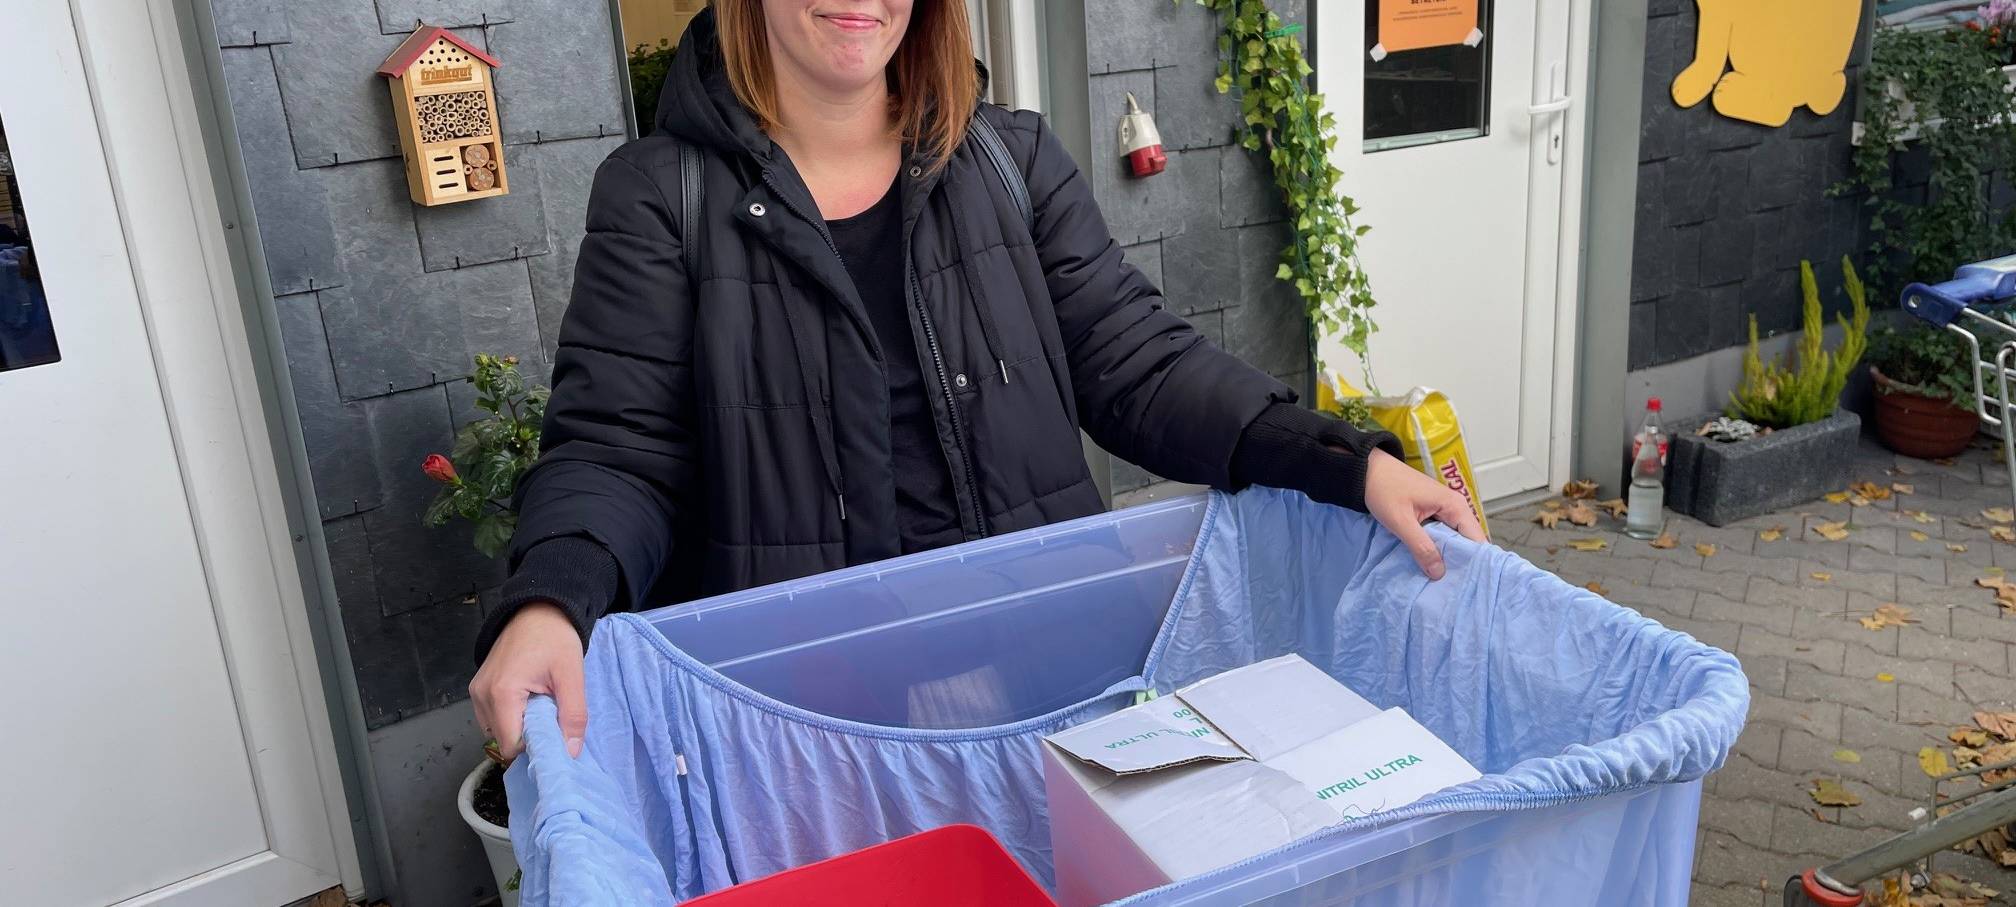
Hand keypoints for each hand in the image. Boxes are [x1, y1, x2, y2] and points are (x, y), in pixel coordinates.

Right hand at [470, 603, 586, 762]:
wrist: (538, 609)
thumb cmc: (555, 638)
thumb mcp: (572, 676)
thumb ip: (573, 716)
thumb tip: (571, 753)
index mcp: (502, 693)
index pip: (511, 745)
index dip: (534, 749)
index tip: (555, 741)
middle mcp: (481, 695)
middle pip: (503, 740)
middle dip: (528, 739)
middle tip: (552, 721)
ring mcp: (476, 691)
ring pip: (496, 730)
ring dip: (519, 728)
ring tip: (541, 707)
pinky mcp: (477, 687)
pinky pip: (492, 717)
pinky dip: (510, 717)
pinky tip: (528, 702)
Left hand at [1362, 449, 1487, 579]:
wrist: (1366, 470)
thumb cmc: (1384, 490)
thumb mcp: (1401, 521)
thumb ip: (1421, 546)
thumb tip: (1440, 573)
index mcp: (1454, 506)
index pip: (1477, 539)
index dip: (1475, 561)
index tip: (1468, 583)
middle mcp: (1456, 507)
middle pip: (1468, 541)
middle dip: (1462, 562)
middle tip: (1454, 587)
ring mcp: (1445, 510)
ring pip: (1455, 539)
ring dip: (1449, 557)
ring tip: (1444, 581)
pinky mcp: (1433, 514)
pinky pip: (1443, 535)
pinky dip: (1439, 548)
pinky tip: (1432, 564)